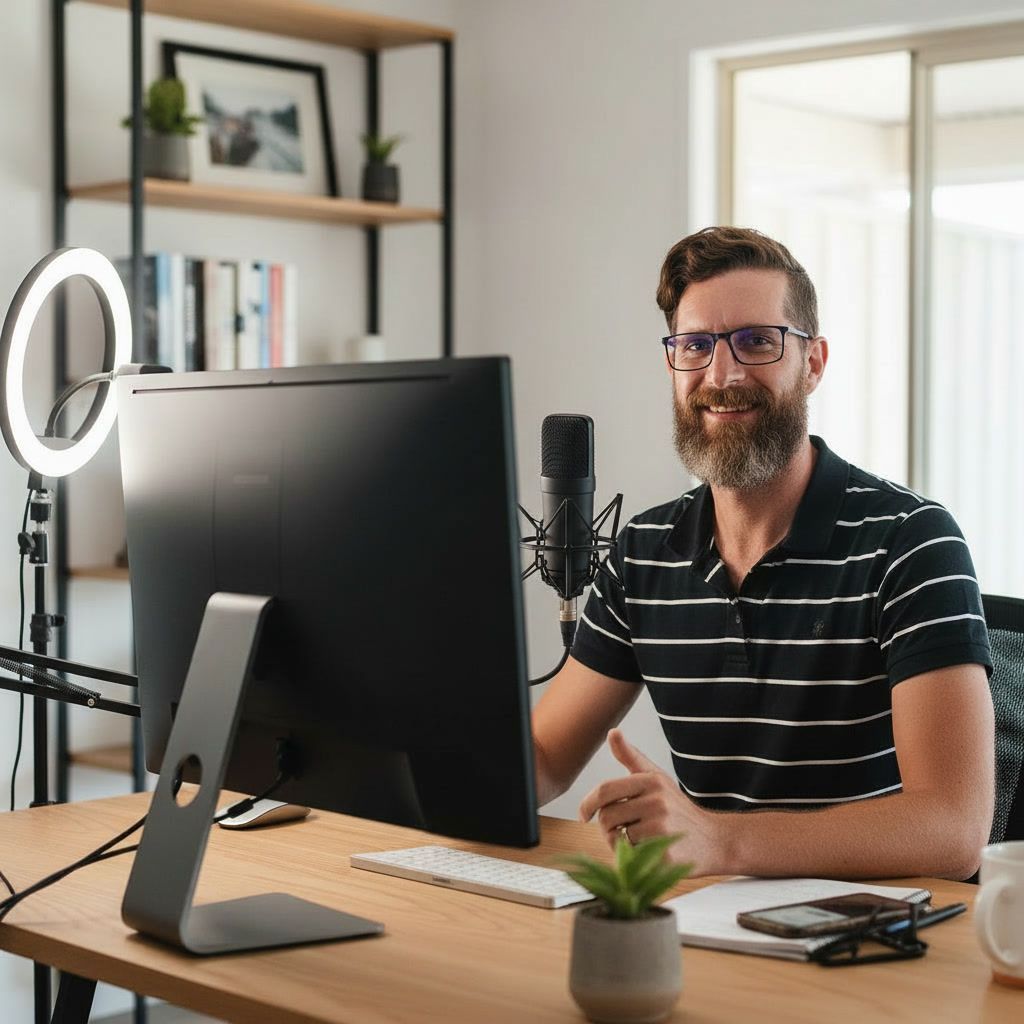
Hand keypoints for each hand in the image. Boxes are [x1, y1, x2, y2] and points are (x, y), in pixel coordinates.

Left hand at [577, 728, 722, 873]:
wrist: (714, 840)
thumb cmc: (678, 809)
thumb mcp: (657, 778)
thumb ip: (631, 757)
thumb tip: (613, 732)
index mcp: (651, 781)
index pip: (606, 789)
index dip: (588, 803)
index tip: (584, 814)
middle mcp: (657, 802)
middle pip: (607, 816)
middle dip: (607, 827)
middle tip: (620, 830)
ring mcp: (662, 828)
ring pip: (617, 838)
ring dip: (618, 843)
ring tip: (637, 840)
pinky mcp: (666, 853)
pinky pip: (631, 857)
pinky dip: (632, 857)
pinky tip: (648, 852)